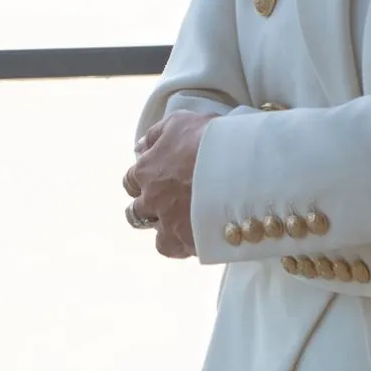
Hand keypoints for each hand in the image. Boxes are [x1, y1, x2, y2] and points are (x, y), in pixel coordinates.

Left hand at [124, 110, 215, 258]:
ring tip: (184, 222)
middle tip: (172, 202)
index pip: (132, 179)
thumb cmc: (209, 139)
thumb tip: (138, 147)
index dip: (144, 180)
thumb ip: (156, 135)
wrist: (237, 166)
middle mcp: (150, 198)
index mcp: (147, 169)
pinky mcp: (183, 241)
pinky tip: (194, 237)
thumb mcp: (180, 122)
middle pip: (137, 210)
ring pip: (153, 232)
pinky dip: (179, 244)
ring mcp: (166, 222)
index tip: (158, 179)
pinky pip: (171, 248)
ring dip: (163, 227)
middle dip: (150, 207)